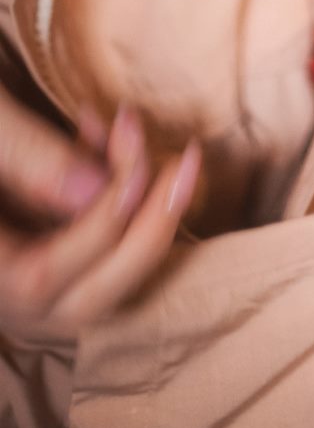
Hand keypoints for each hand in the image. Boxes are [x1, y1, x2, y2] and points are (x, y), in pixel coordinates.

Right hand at [0, 84, 200, 338]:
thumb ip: (25, 155)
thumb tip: (99, 191)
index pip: (45, 277)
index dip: (103, 220)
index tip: (137, 147)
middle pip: (84, 301)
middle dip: (146, 233)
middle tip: (184, 160)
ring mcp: (14, 269)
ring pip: (94, 278)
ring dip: (133, 211)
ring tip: (127, 126)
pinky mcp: (32, 238)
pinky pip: (84, 242)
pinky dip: (110, 196)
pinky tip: (99, 127)